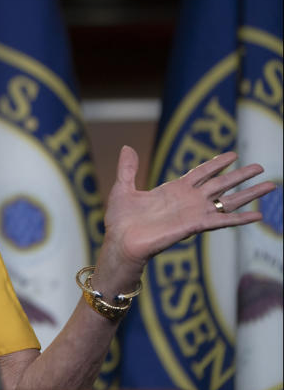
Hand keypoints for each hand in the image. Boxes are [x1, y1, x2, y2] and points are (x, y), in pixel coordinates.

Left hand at [99, 146, 271, 277]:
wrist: (120, 242)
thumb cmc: (120, 221)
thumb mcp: (123, 188)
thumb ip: (128, 168)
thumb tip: (128, 147)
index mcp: (174, 190)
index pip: (201, 173)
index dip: (217, 164)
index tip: (234, 155)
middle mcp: (188, 201)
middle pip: (221, 184)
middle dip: (240, 176)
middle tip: (261, 167)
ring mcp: (193, 213)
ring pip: (227, 201)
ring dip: (249, 193)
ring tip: (271, 185)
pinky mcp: (194, 226)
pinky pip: (222, 221)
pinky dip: (240, 218)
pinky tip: (258, 215)